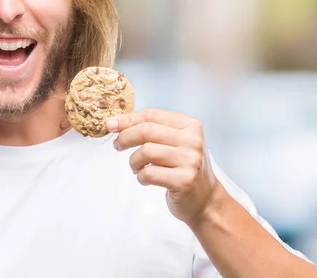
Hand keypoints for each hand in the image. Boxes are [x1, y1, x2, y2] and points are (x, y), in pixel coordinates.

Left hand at [107, 109, 216, 226]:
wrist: (205, 200)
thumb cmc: (183, 168)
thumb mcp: (175, 143)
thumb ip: (152, 130)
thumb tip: (116, 123)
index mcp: (190, 125)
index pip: (152, 115)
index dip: (128, 119)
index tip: (111, 125)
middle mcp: (193, 140)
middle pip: (147, 131)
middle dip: (125, 137)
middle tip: (117, 146)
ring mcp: (190, 160)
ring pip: (146, 152)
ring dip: (134, 161)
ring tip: (137, 168)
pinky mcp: (184, 180)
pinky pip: (149, 173)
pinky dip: (141, 177)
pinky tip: (146, 179)